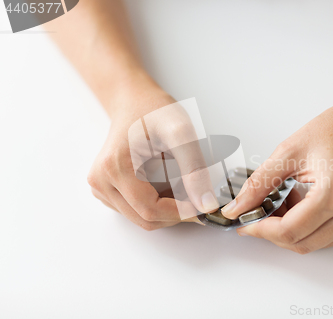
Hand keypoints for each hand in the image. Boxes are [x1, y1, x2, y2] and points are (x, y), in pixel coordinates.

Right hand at [87, 82, 217, 229]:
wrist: (134, 100)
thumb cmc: (153, 110)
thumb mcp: (180, 132)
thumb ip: (194, 169)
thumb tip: (205, 204)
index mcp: (113, 168)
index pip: (150, 210)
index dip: (181, 212)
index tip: (203, 206)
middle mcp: (100, 181)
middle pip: (145, 218)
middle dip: (175, 212)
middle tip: (197, 194)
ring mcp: (101, 187)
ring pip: (142, 216)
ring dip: (167, 207)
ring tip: (180, 179)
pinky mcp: (107, 189)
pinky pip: (136, 209)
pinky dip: (157, 202)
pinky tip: (166, 181)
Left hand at [221, 74, 332, 252]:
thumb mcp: (289, 152)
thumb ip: (259, 184)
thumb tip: (237, 207)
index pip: (289, 231)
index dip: (261, 230)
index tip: (245, 224)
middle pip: (302, 244)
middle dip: (274, 233)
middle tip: (260, 212)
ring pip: (316, 243)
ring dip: (293, 230)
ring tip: (284, 200)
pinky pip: (331, 236)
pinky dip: (310, 227)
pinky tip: (303, 202)